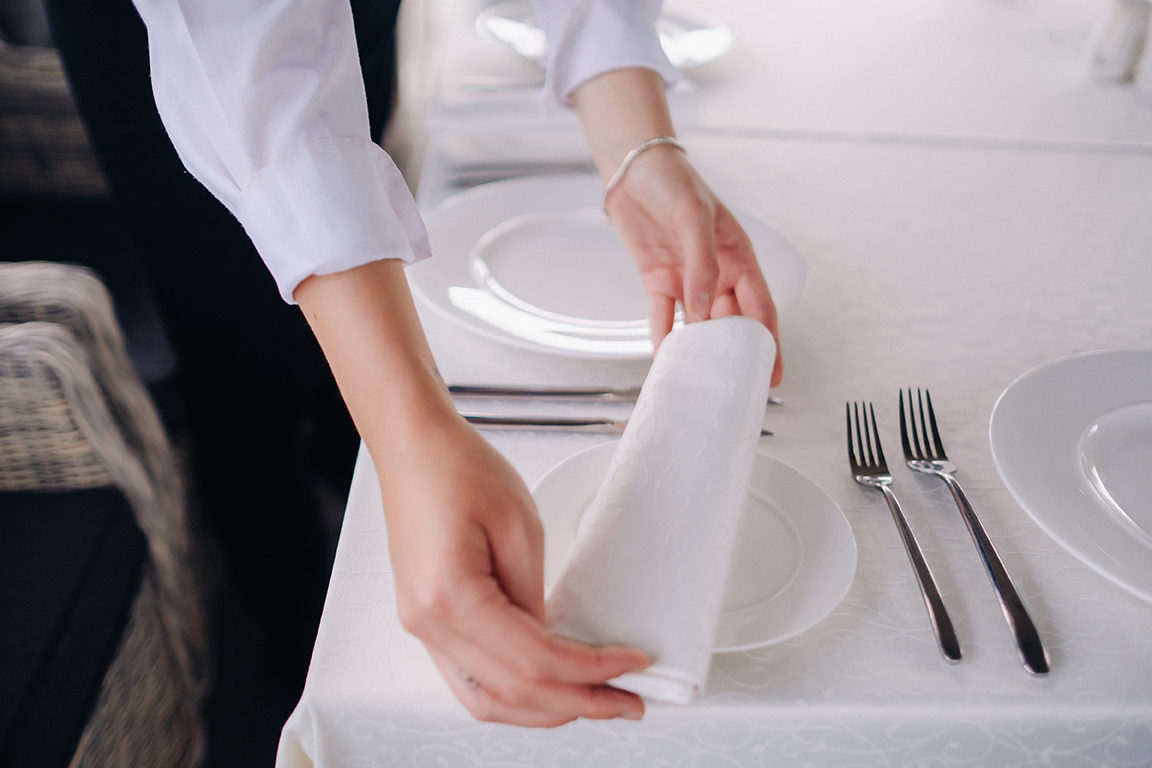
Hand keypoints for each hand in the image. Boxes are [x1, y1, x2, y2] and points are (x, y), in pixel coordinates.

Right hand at [295, 261, 648, 726]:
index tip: (631, 665)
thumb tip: (554, 641)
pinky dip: (515, 693)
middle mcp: (429, 623)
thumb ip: (536, 594)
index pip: (535, 662)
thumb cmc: (457, 467)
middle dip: (578, 703)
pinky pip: (472, 680)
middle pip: (513, 694)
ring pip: (488, 700)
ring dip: (545, 709)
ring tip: (594, 700)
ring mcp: (423, 627)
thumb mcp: (519, 525)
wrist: (414, 447)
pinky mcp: (427, 621)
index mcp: (451, 597)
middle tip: (626, 701)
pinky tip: (549, 685)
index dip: (592, 671)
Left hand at [605, 146, 781, 383]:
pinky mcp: (658, 280)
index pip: (760, 307)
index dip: (769, 341)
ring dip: (700, 350)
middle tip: (736, 386)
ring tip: (701, 379)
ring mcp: (687, 279)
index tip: (772, 373)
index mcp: (739, 257)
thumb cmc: (674, 183)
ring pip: (698, 325)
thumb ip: (702, 265)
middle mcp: (717, 273)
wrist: (633, 170)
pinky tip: (666, 360)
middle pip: (731, 323)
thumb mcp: (695, 218)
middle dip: (735, 354)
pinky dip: (664, 338)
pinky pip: (663, 317)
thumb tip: (704, 312)